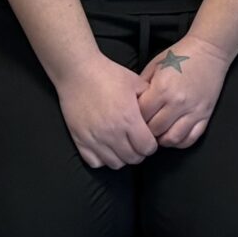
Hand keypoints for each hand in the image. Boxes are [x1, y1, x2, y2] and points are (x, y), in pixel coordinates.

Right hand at [57, 52, 158, 170]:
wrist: (78, 72)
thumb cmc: (108, 75)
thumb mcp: (135, 82)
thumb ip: (149, 99)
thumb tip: (159, 111)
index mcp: (129, 119)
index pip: (147, 148)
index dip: (151, 145)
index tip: (148, 138)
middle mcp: (112, 133)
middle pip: (133, 159)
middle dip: (139, 152)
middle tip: (136, 142)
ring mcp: (95, 139)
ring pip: (115, 164)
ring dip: (122, 157)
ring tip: (122, 146)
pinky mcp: (80, 140)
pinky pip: (95, 162)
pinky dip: (102, 159)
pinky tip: (106, 147)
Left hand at [136, 33, 232, 149]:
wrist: (209, 50)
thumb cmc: (181, 56)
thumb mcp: (155, 65)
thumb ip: (142, 86)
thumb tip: (131, 105)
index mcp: (162, 88)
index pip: (141, 116)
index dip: (134, 119)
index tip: (132, 118)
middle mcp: (177, 102)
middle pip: (154, 130)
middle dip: (146, 131)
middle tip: (142, 128)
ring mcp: (193, 110)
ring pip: (172, 139)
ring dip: (162, 140)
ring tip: (157, 134)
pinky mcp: (205, 115)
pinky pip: (190, 139)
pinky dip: (179, 142)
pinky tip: (173, 135)